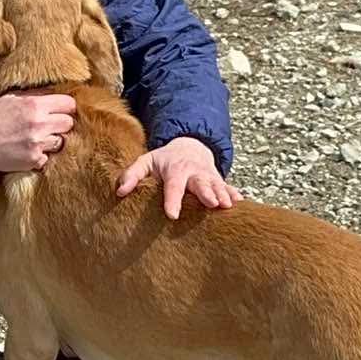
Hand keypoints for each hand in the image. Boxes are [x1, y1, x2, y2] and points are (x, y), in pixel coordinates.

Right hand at [0, 92, 75, 174]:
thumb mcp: (11, 98)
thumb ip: (35, 95)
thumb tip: (55, 92)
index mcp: (34, 105)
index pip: (69, 104)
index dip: (66, 107)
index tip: (61, 110)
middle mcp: (39, 124)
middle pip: (69, 123)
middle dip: (61, 123)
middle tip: (49, 125)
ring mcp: (38, 144)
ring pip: (61, 141)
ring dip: (52, 140)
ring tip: (37, 138)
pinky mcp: (34, 160)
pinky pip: (49, 156)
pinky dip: (41, 154)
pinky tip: (28, 149)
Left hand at [117, 136, 241, 219]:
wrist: (189, 145)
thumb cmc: (164, 160)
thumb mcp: (146, 161)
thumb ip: (132, 175)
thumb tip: (119, 192)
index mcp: (174, 170)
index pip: (173, 186)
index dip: (172, 200)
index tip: (172, 215)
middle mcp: (193, 172)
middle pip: (200, 183)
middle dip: (206, 192)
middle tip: (212, 204)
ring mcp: (208, 176)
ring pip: (217, 185)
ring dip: (222, 194)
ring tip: (227, 205)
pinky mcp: (218, 180)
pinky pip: (228, 186)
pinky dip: (234, 193)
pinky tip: (241, 203)